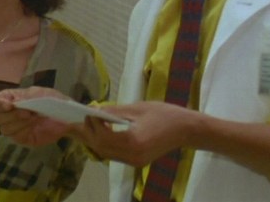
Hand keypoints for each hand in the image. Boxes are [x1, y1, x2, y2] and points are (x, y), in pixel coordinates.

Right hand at [0, 86, 73, 146]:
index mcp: (11, 99)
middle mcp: (9, 113)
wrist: (67, 117)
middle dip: (12, 115)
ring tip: (34, 118)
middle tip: (29, 112)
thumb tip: (12, 104)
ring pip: (4, 128)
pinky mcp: (21, 138)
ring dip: (19, 123)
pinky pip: (14, 137)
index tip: (10, 105)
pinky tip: (33, 126)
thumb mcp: (40, 93)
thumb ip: (25, 97)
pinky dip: (23, 130)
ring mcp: (15, 127)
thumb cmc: (53, 101)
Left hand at [71, 101, 200, 166]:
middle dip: (89, 133)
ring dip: (95, 139)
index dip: (92, 125)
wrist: (186, 129)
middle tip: (83, 118)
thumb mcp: (138, 108)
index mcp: (133, 142)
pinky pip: (114, 154)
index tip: (88, 112)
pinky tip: (102, 131)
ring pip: (106, 153)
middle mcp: (132, 156)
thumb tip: (95, 110)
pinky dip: (105, 143)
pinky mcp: (137, 161)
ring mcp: (134, 161)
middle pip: (101, 148)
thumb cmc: (165, 114)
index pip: (103, 137)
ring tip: (88, 124)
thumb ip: (115, 111)